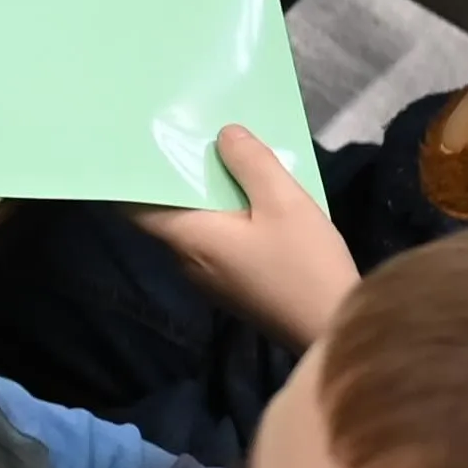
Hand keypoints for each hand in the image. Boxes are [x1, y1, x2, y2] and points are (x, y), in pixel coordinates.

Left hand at [136, 121, 356, 348]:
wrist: (334, 333)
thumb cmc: (305, 266)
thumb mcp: (284, 202)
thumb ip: (251, 163)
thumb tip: (223, 134)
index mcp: (188, 238)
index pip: (134, 206)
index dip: (133, 176)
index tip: (140, 146)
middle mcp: (187, 260)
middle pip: (167, 212)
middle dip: (178, 177)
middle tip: (190, 138)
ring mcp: (209, 278)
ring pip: (196, 228)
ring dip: (207, 198)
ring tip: (224, 159)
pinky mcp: (233, 287)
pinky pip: (217, 243)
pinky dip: (225, 219)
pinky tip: (250, 201)